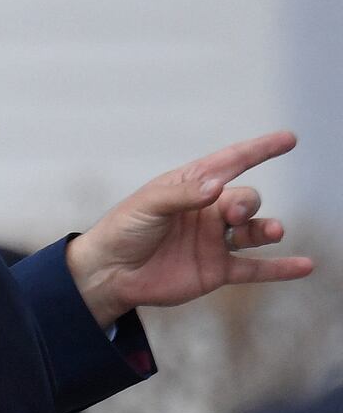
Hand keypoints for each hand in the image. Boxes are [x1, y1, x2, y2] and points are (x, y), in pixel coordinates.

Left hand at [66, 131, 313, 326]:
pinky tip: (305, 266)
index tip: (287, 139)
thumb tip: (218, 186)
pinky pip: (255, 268)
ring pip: (254, 230)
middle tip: (231, 214)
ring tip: (272, 231)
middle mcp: (208, 211)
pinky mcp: (216, 270)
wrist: (108, 273)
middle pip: (245, 199)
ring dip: (267, 229)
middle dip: (246, 203)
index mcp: (191, 187)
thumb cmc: (123, 230)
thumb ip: (182, 196)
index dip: (259, 150)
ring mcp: (215, 241)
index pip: (230, 162)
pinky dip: (280, 268)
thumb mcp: (147, 206)